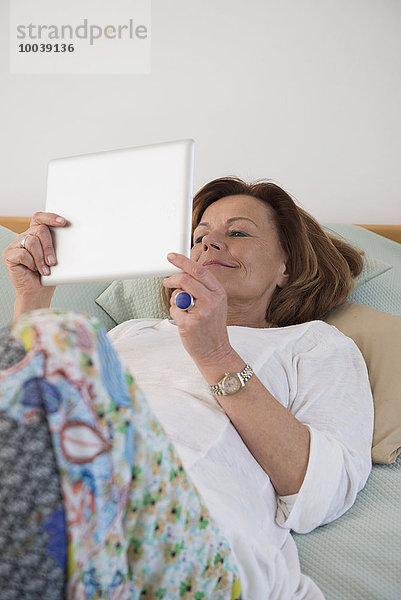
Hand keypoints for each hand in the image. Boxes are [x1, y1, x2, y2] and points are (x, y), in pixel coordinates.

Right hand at [2, 212, 66, 315]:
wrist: (37, 293)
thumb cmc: (48, 276)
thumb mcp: (56, 258)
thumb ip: (58, 245)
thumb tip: (71, 238)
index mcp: (35, 235)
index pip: (39, 218)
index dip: (50, 217)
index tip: (63, 222)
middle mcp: (24, 237)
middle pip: (38, 229)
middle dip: (49, 246)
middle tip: (53, 262)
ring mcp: (15, 246)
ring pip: (31, 242)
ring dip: (41, 258)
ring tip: (45, 270)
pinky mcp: (8, 255)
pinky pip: (22, 254)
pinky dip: (31, 263)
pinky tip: (32, 270)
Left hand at [163, 253, 233, 368]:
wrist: (216, 351)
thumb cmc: (211, 327)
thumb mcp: (215, 304)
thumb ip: (201, 289)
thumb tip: (181, 275)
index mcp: (219, 293)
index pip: (199, 271)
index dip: (183, 261)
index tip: (171, 256)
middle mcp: (212, 301)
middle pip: (186, 280)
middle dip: (172, 279)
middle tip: (166, 282)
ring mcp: (201, 313)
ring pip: (178, 295)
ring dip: (175, 300)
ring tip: (184, 311)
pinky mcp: (189, 324)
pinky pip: (173, 310)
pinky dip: (174, 314)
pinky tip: (184, 322)